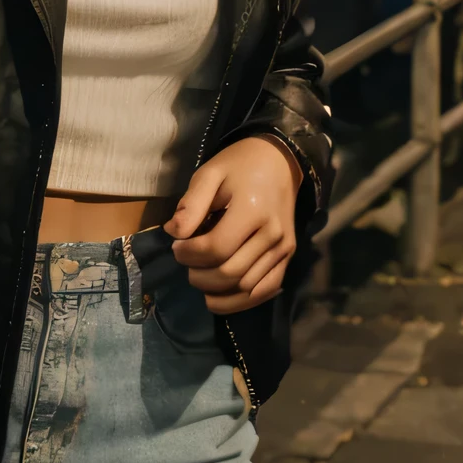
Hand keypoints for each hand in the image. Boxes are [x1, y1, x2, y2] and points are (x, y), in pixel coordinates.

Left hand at [165, 137, 302, 312]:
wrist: (279, 161)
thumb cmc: (239, 165)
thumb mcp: (209, 173)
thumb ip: (190, 204)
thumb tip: (174, 234)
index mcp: (252, 210)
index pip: (216, 248)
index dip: (189, 254)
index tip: (176, 246)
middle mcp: (272, 234)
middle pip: (230, 273)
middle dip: (199, 275)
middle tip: (185, 262)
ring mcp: (283, 248)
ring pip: (246, 288)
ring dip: (216, 291)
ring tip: (199, 276)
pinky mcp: (288, 257)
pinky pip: (265, 291)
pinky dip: (241, 301)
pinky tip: (220, 295)